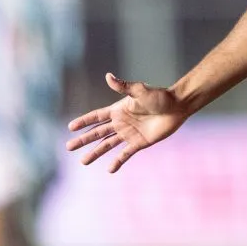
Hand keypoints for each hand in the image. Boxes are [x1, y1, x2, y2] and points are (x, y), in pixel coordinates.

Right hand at [67, 73, 187, 172]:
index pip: (96, 116)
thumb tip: (108, 76)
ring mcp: (129, 133)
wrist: (178, 106)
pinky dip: (117, 161)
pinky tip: (109, 169)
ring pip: (108, 144)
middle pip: (98, 132)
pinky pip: (125, 154)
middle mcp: (121, 122)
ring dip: (95, 152)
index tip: (70, 127)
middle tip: (68, 147)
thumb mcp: (140, 91)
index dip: (84, 121)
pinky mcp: (139, 142)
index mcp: (118, 109)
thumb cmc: (160, 96)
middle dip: (83, 140)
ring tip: (83, 161)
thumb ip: (124, 86)